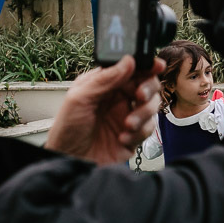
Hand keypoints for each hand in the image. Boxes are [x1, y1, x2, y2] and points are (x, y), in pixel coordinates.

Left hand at [44, 56, 163, 164]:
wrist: (68, 161)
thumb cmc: (66, 130)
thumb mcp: (79, 98)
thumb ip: (104, 79)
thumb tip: (128, 61)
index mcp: (106, 84)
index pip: (131, 69)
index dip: (147, 65)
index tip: (157, 65)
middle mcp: (119, 99)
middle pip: (148, 85)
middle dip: (149, 89)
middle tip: (140, 96)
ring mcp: (128, 117)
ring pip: (152, 107)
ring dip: (143, 114)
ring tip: (127, 124)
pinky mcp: (134, 136)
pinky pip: (149, 129)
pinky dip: (139, 133)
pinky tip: (121, 138)